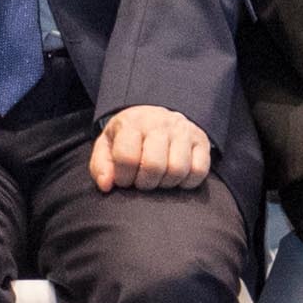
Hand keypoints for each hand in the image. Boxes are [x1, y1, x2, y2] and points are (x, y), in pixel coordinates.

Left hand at [89, 103, 214, 191]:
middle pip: (154, 166)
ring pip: (178, 170)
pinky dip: (187, 182)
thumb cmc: (129, 137)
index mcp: (132, 122)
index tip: (124, 180)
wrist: (153, 117)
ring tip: (158, 179)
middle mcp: (160, 123)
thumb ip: (101, 166)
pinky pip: (199, 171)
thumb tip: (107, 185)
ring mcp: (183, 130)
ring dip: (165, 183)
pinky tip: (176, 177)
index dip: (124, 178)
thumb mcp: (107, 146)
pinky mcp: (201, 140)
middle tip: (142, 181)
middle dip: (145, 183)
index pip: (127, 157)